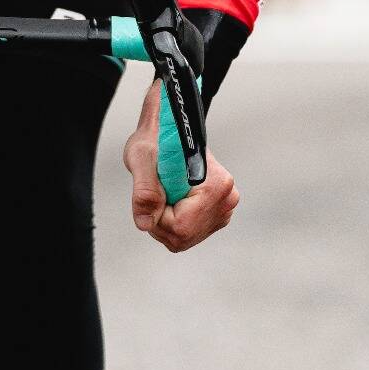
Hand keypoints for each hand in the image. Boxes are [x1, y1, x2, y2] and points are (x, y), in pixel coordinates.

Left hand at [121, 78, 237, 251]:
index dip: (158, 216)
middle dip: (161, 221)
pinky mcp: (218, 215)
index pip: (180, 227)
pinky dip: (174, 223)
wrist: (171, 131)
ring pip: (185, 238)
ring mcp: (224, 209)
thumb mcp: (142, 159)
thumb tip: (145, 224)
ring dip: (166, 222)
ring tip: (165, 192)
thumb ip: (144, 192)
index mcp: (215, 185)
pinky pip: (189, 234)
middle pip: (184, 236)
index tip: (154, 192)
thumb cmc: (158, 139)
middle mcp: (226, 199)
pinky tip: (172, 200)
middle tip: (157, 192)